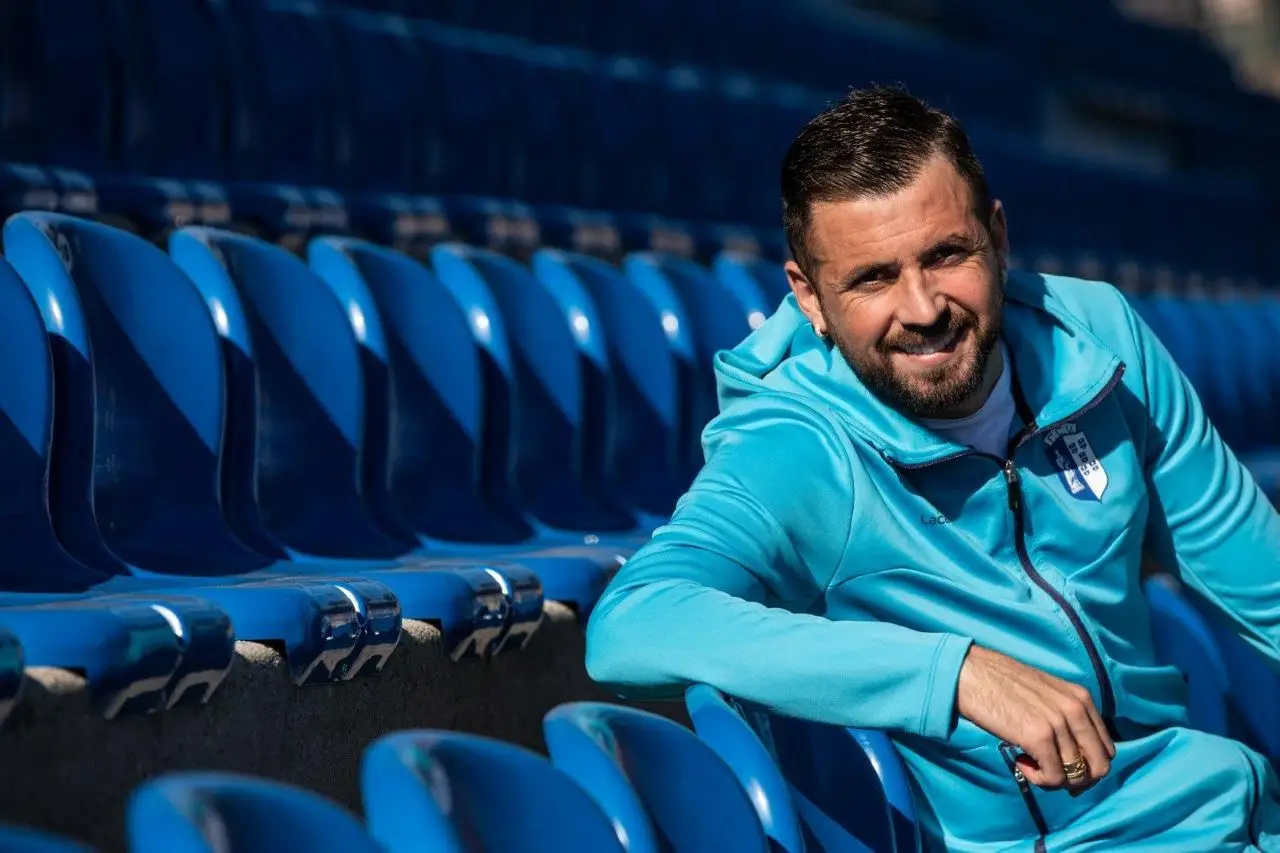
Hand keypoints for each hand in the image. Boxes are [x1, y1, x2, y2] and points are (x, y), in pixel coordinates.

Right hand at [956, 645, 1114, 791]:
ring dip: (1053, 780)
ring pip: (1077, 775)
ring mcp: (1058, 723)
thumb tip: (1073, 755)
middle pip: (1100, 766)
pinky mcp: (1038, 737)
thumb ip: (1066, 717)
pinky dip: (1039, 779)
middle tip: (1052, 776)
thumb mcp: (1047, 695)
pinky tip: (1020, 762)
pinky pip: (1054, 777)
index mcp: (1081, 698)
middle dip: (1079, 780)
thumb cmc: (1002, 684)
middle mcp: (1076, 710)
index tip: (1067, 770)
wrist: (971, 674)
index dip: (1090, 767)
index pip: (1107, 748)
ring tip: (1029, 764)